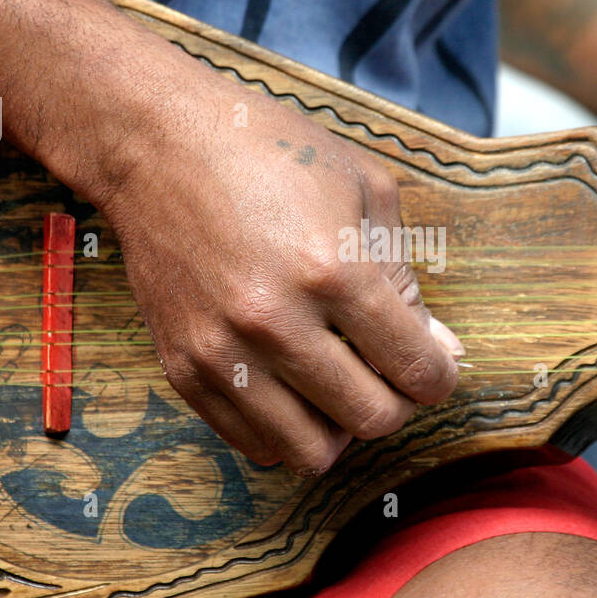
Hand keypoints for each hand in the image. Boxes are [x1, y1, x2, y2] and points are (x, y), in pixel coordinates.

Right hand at [97, 71, 462, 475]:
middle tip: (388, 372)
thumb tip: (439, 351)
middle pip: (371, 420)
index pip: (416, 370)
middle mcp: (277, 323)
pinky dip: (286, 430)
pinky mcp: (184, 369)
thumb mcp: (365, 190)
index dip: (439, 375)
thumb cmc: (269, 152)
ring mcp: (224, 352)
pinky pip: (253, 444)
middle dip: (397, 402)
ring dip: (339, 428)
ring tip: (338, 386)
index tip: (433, 364)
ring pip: (311, 453)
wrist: (157, 144)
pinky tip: (292, 388)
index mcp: (333, 271)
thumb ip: (407, 278)